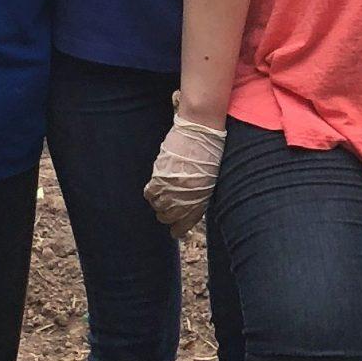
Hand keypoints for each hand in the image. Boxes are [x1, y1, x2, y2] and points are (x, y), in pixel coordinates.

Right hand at [144, 117, 226, 234]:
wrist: (201, 129)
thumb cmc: (211, 151)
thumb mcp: (211, 179)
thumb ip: (200, 195)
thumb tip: (189, 207)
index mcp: (201, 198)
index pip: (185, 223)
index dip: (178, 229)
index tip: (175, 232)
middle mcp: (185, 195)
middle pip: (168, 217)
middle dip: (167, 217)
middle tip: (166, 213)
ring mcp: (171, 185)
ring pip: (157, 206)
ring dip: (159, 205)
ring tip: (161, 199)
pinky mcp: (160, 174)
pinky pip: (149, 193)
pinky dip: (151, 194)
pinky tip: (154, 190)